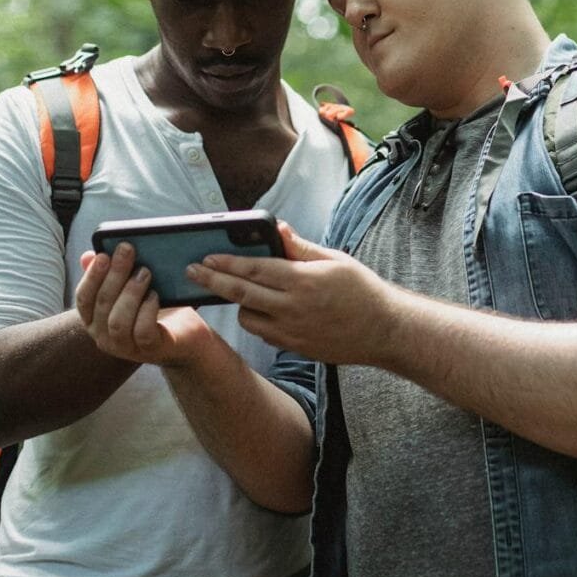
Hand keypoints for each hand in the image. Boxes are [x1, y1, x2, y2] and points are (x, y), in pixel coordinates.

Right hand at [75, 243, 214, 365]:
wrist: (185, 337)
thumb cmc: (153, 310)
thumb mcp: (130, 289)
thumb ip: (109, 275)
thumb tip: (89, 256)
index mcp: (94, 320)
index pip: (83, 299)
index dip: (91, 276)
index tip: (103, 255)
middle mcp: (104, 337)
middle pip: (102, 305)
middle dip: (114, 275)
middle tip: (128, 251)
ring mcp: (125, 347)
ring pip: (118, 321)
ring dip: (130, 293)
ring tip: (145, 272)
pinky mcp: (149, 350)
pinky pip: (142, 332)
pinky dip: (147, 311)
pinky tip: (155, 296)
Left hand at [187, 222, 398, 364]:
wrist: (383, 330)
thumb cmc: (361, 290)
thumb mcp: (334, 260)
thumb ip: (300, 247)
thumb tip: (276, 229)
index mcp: (303, 281)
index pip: (255, 269)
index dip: (227, 262)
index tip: (206, 257)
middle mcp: (293, 308)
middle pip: (241, 294)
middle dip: (214, 281)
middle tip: (193, 272)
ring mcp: (292, 331)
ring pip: (248, 318)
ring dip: (239, 303)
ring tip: (240, 291)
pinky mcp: (295, 347)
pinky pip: (264, 334)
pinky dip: (258, 320)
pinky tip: (263, 310)